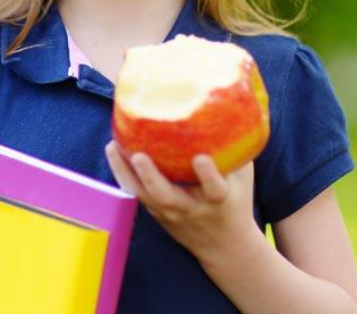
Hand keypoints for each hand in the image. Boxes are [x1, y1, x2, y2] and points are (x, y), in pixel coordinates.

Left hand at [104, 140, 257, 262]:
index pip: (215, 190)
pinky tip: (114, 150)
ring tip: (113, 146)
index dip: (208, 176)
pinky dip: (123, 174)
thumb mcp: (243, 179)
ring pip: (144, 197)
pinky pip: (136, 195)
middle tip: (139, 156)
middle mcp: (191, 209)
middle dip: (151, 177)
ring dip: (125, 172)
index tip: (202, 159)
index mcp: (219, 200)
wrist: (225, 246)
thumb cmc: (235, 201)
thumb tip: (230, 110)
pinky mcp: (156, 214)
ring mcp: (170, 214)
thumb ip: (236, 150)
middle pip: (167, 198)